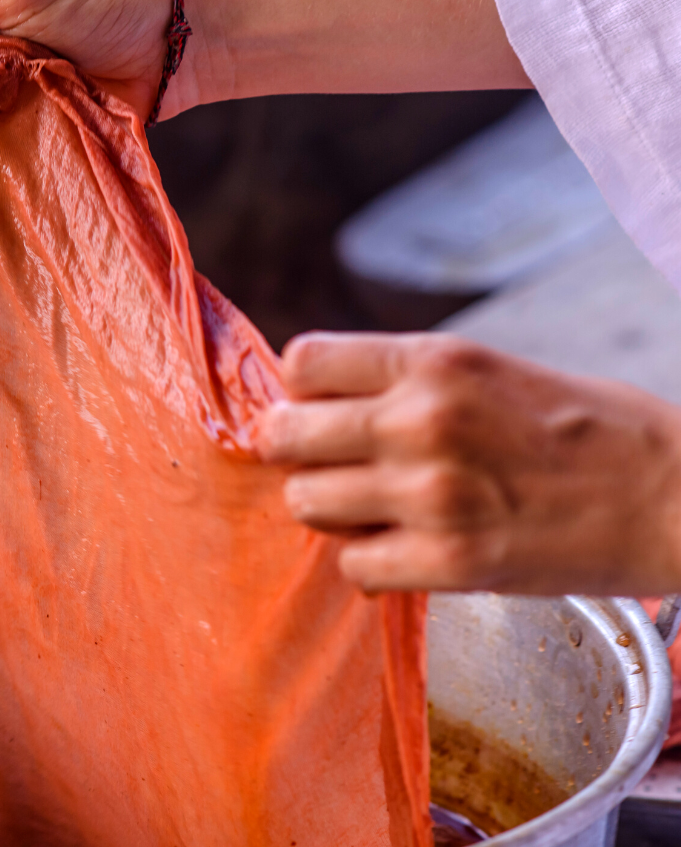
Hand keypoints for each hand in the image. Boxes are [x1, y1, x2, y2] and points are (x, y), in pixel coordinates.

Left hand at [259, 332, 680, 594]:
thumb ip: (402, 382)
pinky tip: (401, 549)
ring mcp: (431, 494)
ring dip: (328, 508)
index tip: (315, 407)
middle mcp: (420, 419)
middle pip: (283, 436)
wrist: (673, 494)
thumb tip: (319, 402)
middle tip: (320, 462)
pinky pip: (353, 565)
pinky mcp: (450, 562)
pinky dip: (368, 561)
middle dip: (292, 450)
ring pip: (306, 503)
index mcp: (432, 360)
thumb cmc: (582, 426)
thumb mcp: (486, 368)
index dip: (299, 390)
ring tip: (368, 507)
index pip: (301, 362)